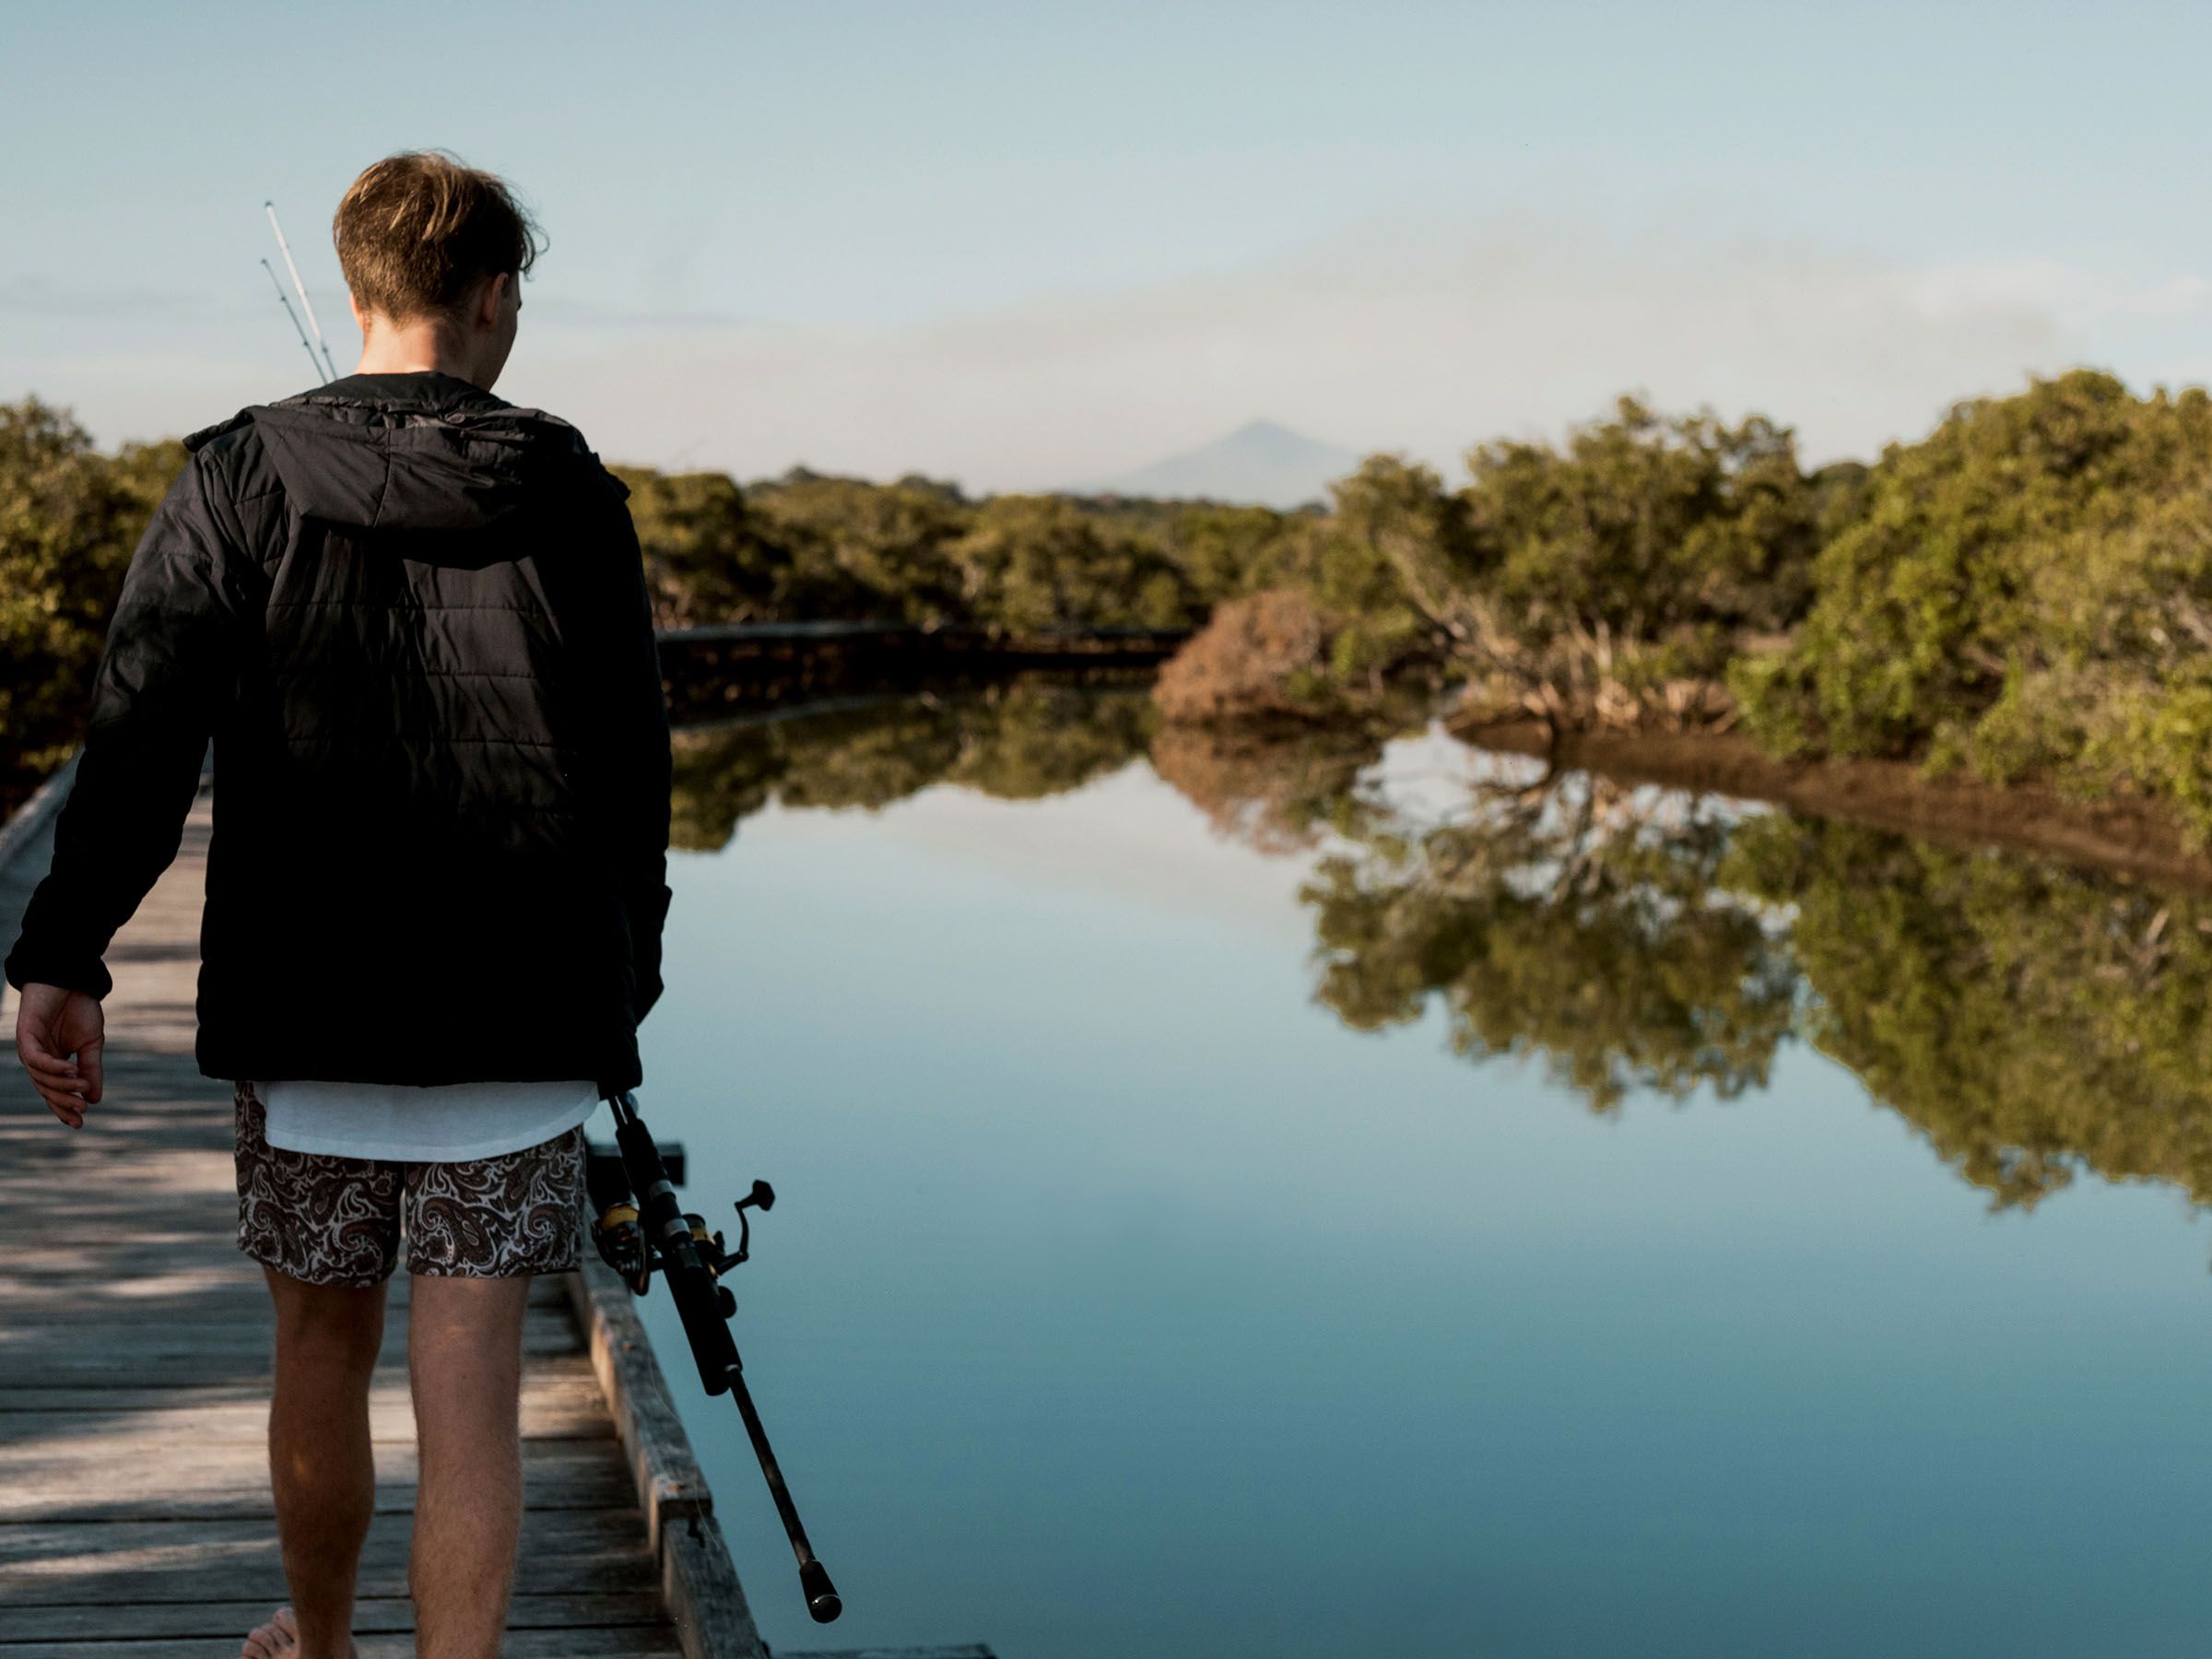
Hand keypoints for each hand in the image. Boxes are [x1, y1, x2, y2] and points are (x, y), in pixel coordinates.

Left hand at [14, 982, 103, 1127]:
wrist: (71, 979)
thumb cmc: (79, 1008)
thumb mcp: (92, 1044)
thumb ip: (92, 1069)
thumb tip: (95, 1098)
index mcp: (52, 1062)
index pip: (54, 1092)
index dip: (65, 1108)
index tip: (81, 1123)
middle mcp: (37, 1059)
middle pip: (45, 1089)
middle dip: (63, 1103)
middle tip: (82, 1111)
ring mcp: (30, 1048)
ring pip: (40, 1078)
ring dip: (61, 1085)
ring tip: (82, 1087)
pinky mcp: (25, 1035)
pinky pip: (36, 1059)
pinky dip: (53, 1068)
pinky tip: (71, 1070)